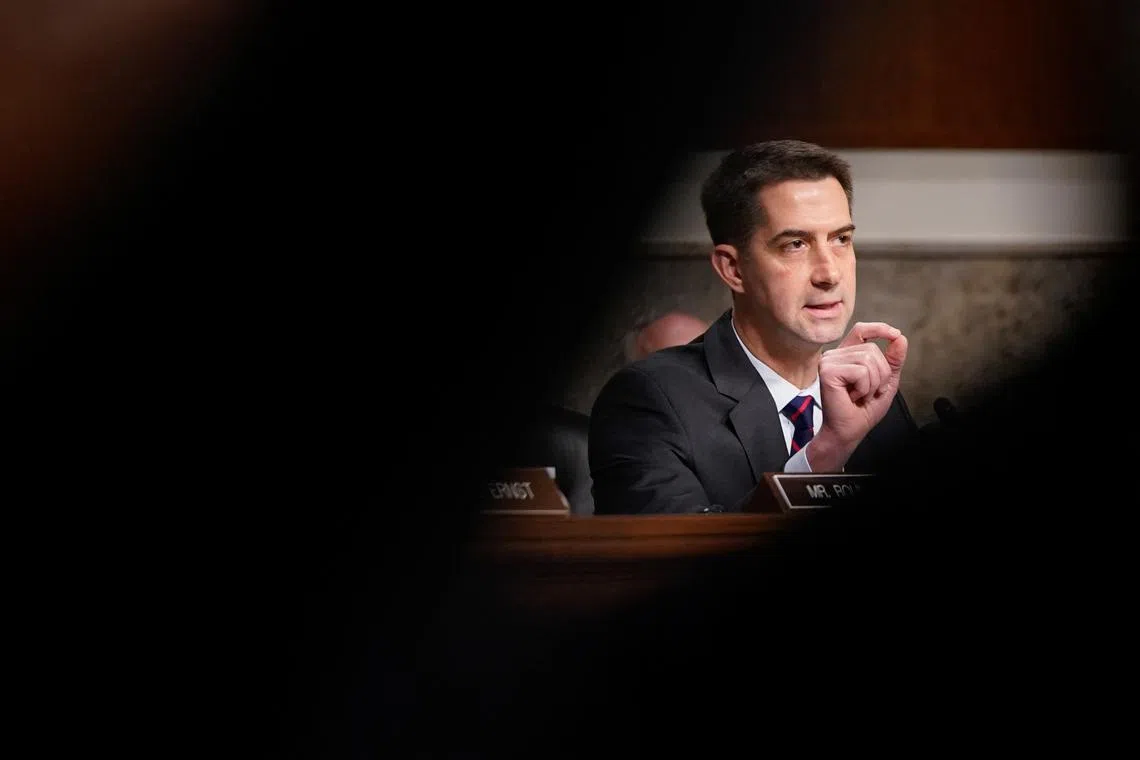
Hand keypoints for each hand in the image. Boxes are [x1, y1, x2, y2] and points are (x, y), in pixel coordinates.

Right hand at [807, 321, 908, 470]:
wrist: (849, 431)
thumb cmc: (862, 410)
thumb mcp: (886, 381)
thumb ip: (893, 360)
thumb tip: (900, 339)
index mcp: (846, 355)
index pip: (861, 330)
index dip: (879, 329)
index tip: (895, 335)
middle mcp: (835, 355)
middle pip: (872, 349)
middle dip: (881, 374)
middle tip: (868, 391)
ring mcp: (829, 362)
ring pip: (868, 359)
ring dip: (873, 383)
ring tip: (861, 395)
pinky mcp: (828, 372)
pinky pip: (861, 371)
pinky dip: (865, 387)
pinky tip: (853, 396)